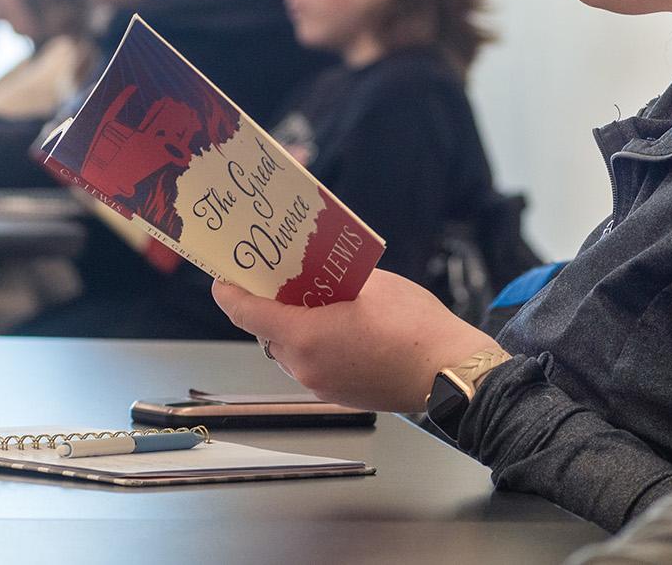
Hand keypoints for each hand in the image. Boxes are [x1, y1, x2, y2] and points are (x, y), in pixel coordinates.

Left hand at [211, 269, 497, 412]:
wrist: (450, 373)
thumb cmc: (415, 327)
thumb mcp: (372, 284)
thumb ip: (335, 280)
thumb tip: (319, 275)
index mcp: (305, 337)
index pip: (247, 314)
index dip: (230, 294)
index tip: (222, 279)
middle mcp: (305, 367)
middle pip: (267, 333)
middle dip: (268, 307)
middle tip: (278, 280)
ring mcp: (321, 386)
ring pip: (289, 352)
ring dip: (292, 327)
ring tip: (313, 300)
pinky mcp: (339, 396)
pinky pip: (312, 366)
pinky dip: (313, 345)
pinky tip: (337, 325)